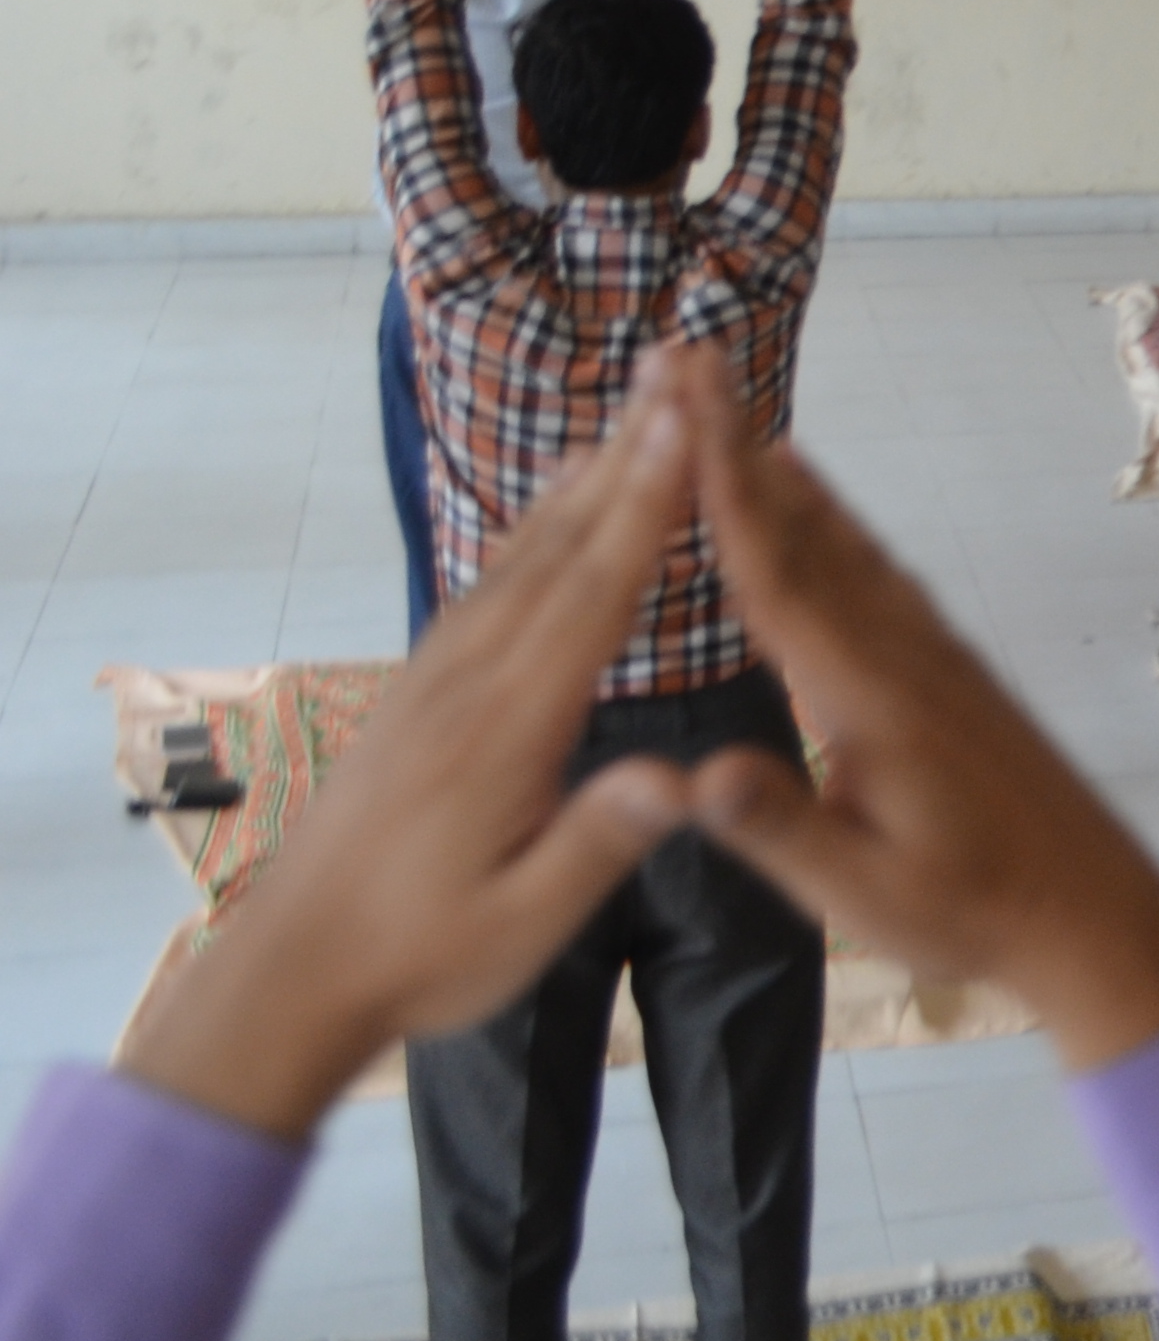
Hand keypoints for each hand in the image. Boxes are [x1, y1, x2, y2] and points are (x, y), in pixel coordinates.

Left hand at [118, 359, 704, 1138]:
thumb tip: (680, 776)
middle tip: (674, 369)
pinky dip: (539, 527)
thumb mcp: (519, 924)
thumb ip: (595, 843)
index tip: (686, 422)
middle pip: (561, 547)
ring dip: (586, 477)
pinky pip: (492, 583)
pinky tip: (560, 504)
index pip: (591, 596)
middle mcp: (470, 682)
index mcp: (506, 730)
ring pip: (524, 555)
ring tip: (636, 409)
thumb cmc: (418, 954)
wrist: (290, 972)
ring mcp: (437, 678)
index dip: (645, 505)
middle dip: (625, 455)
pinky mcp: (420, 690)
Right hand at [665, 340, 1158, 1072]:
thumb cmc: (976, 912)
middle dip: (742, 450)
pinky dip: (839, 532)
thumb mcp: (863, 894)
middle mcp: (901, 655)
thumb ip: (785, 828)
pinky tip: (824, 518)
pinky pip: (881, 579)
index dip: (722, 487)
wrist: (1095, 910)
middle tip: (694, 364)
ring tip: (738, 422)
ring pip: (848, 549)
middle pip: (808, 534)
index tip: (685, 404)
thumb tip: (701, 772)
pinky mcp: (951, 674)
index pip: (777, 574)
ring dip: (789, 484)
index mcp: (868, 697)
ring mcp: (932, 658)